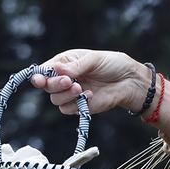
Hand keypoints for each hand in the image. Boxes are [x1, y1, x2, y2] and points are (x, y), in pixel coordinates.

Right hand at [30, 49, 148, 115]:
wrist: (130, 81)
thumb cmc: (113, 65)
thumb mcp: (94, 59)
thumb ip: (75, 66)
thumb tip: (57, 70)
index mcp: (65, 63)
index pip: (44, 70)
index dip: (39, 75)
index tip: (40, 79)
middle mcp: (65, 79)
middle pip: (47, 86)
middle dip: (54, 84)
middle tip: (69, 81)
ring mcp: (71, 94)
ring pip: (55, 99)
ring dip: (65, 94)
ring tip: (81, 88)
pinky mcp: (79, 106)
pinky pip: (67, 109)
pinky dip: (76, 103)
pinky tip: (90, 95)